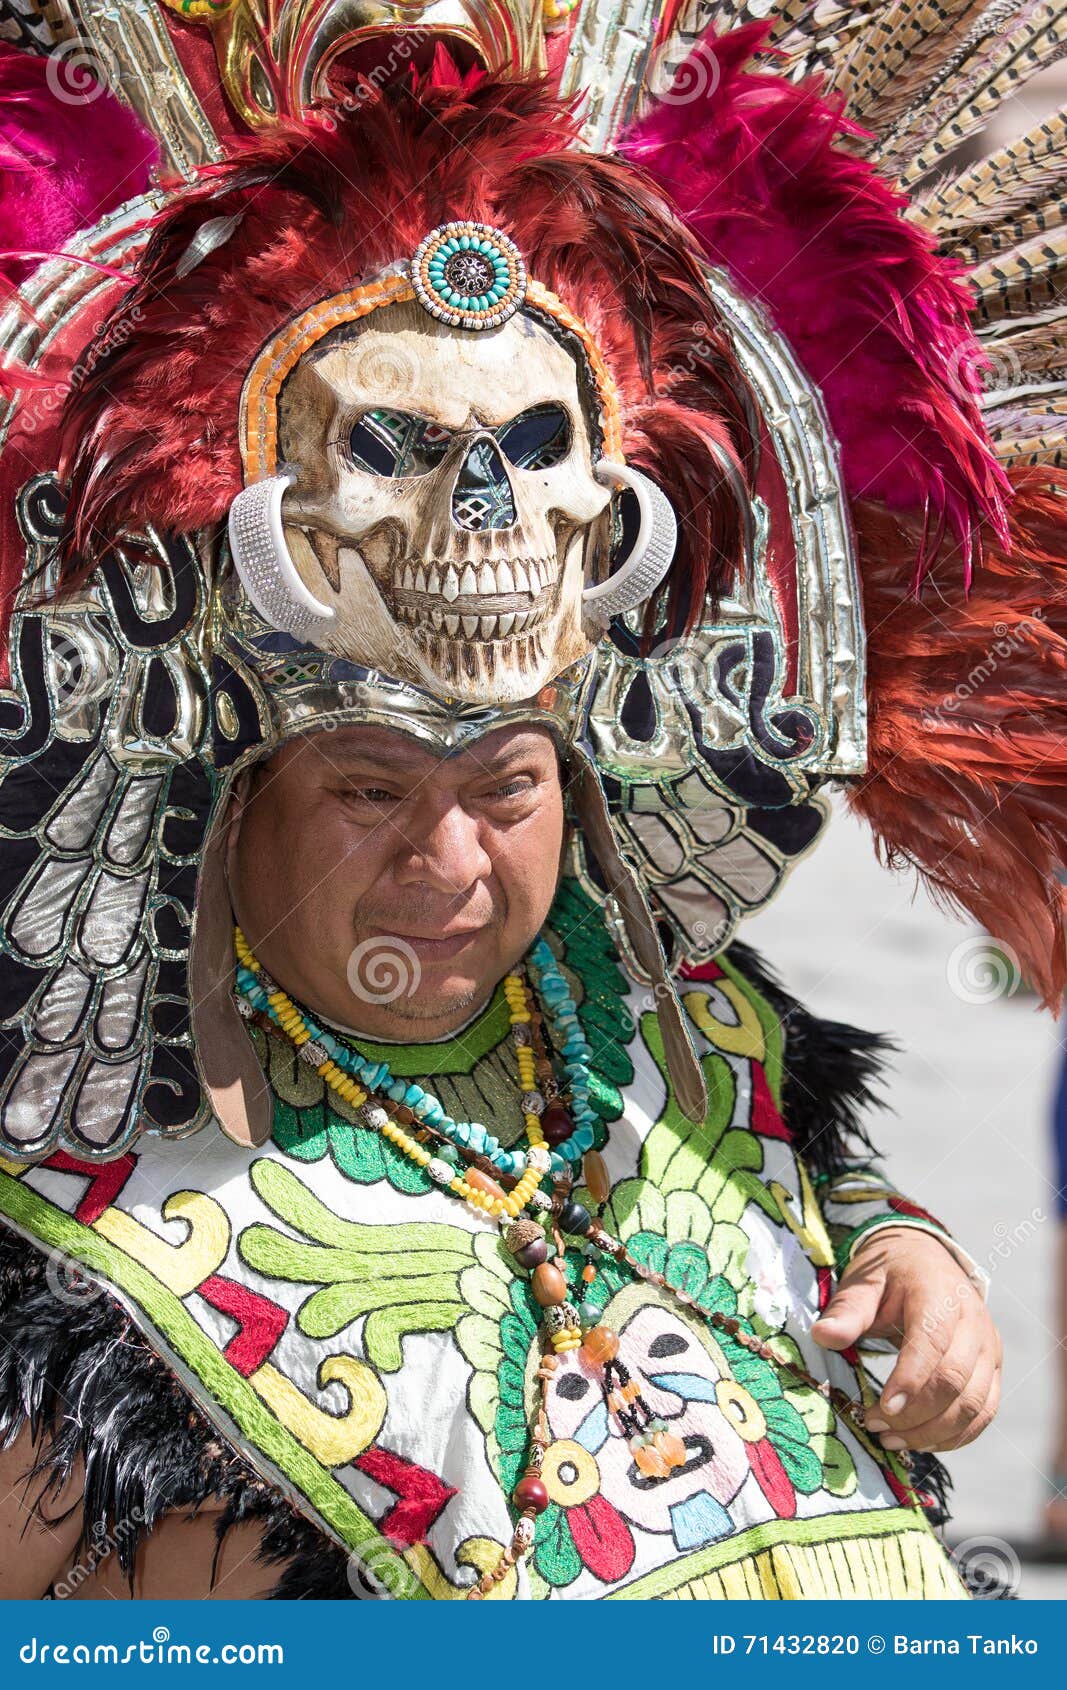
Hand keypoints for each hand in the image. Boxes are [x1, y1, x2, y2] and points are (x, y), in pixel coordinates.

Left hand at [811, 1226, 1001, 1452]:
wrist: (926, 1260)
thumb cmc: (890, 1274)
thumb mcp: (864, 1282)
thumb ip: (847, 1311)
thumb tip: (822, 1336)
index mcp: (940, 1294)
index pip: (932, 1343)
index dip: (910, 1380)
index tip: (883, 1410)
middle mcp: (973, 1322)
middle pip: (955, 1380)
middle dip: (915, 1414)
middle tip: (874, 1426)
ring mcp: (988, 1347)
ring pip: (973, 1404)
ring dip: (933, 1431)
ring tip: (891, 1440)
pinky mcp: (992, 1368)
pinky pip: (984, 1412)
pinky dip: (956, 1435)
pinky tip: (921, 1441)